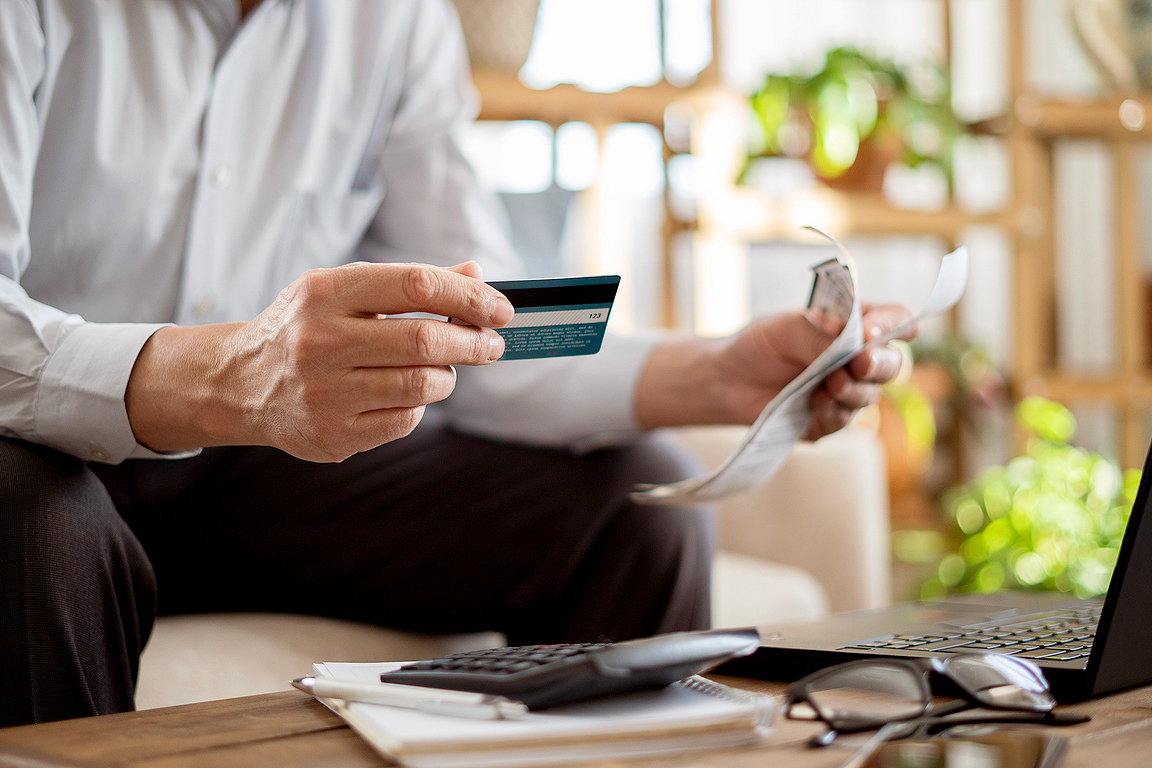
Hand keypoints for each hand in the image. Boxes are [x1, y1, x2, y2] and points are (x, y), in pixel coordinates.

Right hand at [126, 261, 513, 461]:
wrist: (239, 383)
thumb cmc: (304, 328)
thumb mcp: (343, 291)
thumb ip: (408, 284)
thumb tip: (476, 276)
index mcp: (325, 292)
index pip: (416, 284)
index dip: (469, 296)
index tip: (500, 310)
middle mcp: (321, 341)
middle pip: (425, 339)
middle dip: (473, 342)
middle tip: (492, 346)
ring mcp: (325, 392)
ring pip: (422, 385)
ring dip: (448, 377)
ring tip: (443, 369)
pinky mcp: (333, 434)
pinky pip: (405, 420)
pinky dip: (418, 406)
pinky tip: (404, 396)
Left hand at [635, 304, 913, 438]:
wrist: (726, 381)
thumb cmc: (758, 344)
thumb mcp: (786, 327)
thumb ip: (822, 330)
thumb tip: (855, 338)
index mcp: (854, 326)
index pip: (895, 320)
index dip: (893, 326)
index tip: (871, 334)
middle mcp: (857, 359)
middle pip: (892, 364)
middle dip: (879, 365)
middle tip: (858, 365)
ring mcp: (845, 392)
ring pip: (870, 396)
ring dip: (852, 391)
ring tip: (826, 386)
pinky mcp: (828, 420)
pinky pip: (844, 422)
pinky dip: (832, 414)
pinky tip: (813, 406)